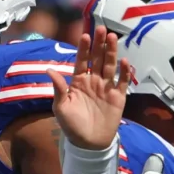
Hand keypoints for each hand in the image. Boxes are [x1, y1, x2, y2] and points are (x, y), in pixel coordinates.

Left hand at [50, 26, 129, 149]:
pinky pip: (122, 82)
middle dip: (99, 44)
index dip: (84, 49)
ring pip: (109, 66)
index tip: (85, 35)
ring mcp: (106, 88)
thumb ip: (59, 88)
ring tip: (112, 38)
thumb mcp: (60, 107)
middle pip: (97, 58)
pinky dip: (124, 72)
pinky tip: (124, 61)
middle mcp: (93, 81)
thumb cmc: (72, 126)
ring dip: (111, 52)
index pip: (82, 61)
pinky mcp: (118, 97)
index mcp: (79, 82)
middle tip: (102, 29)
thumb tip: (49, 69)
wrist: (88, 144)